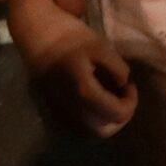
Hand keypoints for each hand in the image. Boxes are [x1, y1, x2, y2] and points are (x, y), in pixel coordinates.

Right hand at [9, 0, 135, 139]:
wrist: (35, 33)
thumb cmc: (69, 36)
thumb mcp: (102, 47)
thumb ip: (119, 70)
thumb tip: (123, 87)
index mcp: (84, 92)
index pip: (117, 114)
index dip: (131, 102)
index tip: (129, 84)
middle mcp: (69, 108)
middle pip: (102, 132)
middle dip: (116, 118)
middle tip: (120, 98)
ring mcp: (57, 111)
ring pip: (86, 131)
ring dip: (101, 121)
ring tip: (105, 99)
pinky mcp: (49, 109)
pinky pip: (73, 125)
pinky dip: (86, 119)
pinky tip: (89, 100)